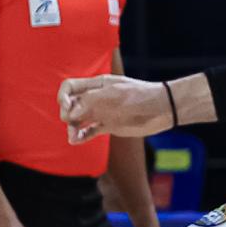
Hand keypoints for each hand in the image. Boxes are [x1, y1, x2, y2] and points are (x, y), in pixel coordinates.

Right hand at [59, 75, 173, 143]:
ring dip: (71, 127)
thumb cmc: (139, 97)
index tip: (67, 107)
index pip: (70, 87)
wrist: (162, 109)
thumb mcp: (113, 95)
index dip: (63, 97)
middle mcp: (96, 98)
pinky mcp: (108, 126)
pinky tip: (76, 141)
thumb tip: (69, 113)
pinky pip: (89, 131)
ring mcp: (102, 112)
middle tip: (71, 122)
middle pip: (71, 104)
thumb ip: (90, 102)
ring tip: (72, 137)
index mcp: (96, 85)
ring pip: (78, 119)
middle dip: (66, 113)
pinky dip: (81, 136)